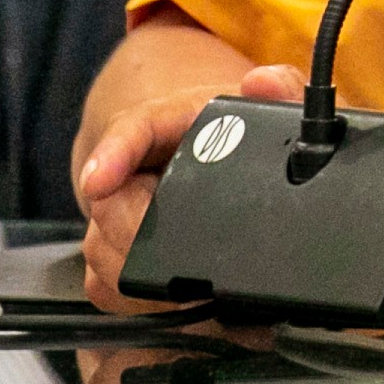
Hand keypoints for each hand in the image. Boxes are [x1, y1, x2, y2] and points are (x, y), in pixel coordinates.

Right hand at [73, 53, 297, 310]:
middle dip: (140, 235)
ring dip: (140, 273)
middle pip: (110, 205)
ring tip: (191, 283)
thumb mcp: (277, 113)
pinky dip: (136, 300)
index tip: (98, 180)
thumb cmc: (250, 139)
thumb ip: (285, 91)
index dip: (113, 154)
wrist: (231, 160)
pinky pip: (104, 285)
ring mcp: (123, 212)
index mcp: (175, 121)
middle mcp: (138, 166)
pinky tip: (179, 301)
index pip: (133, 127)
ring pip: (101, 249)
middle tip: (188, 259)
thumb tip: (264, 82)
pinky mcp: (120, 254)